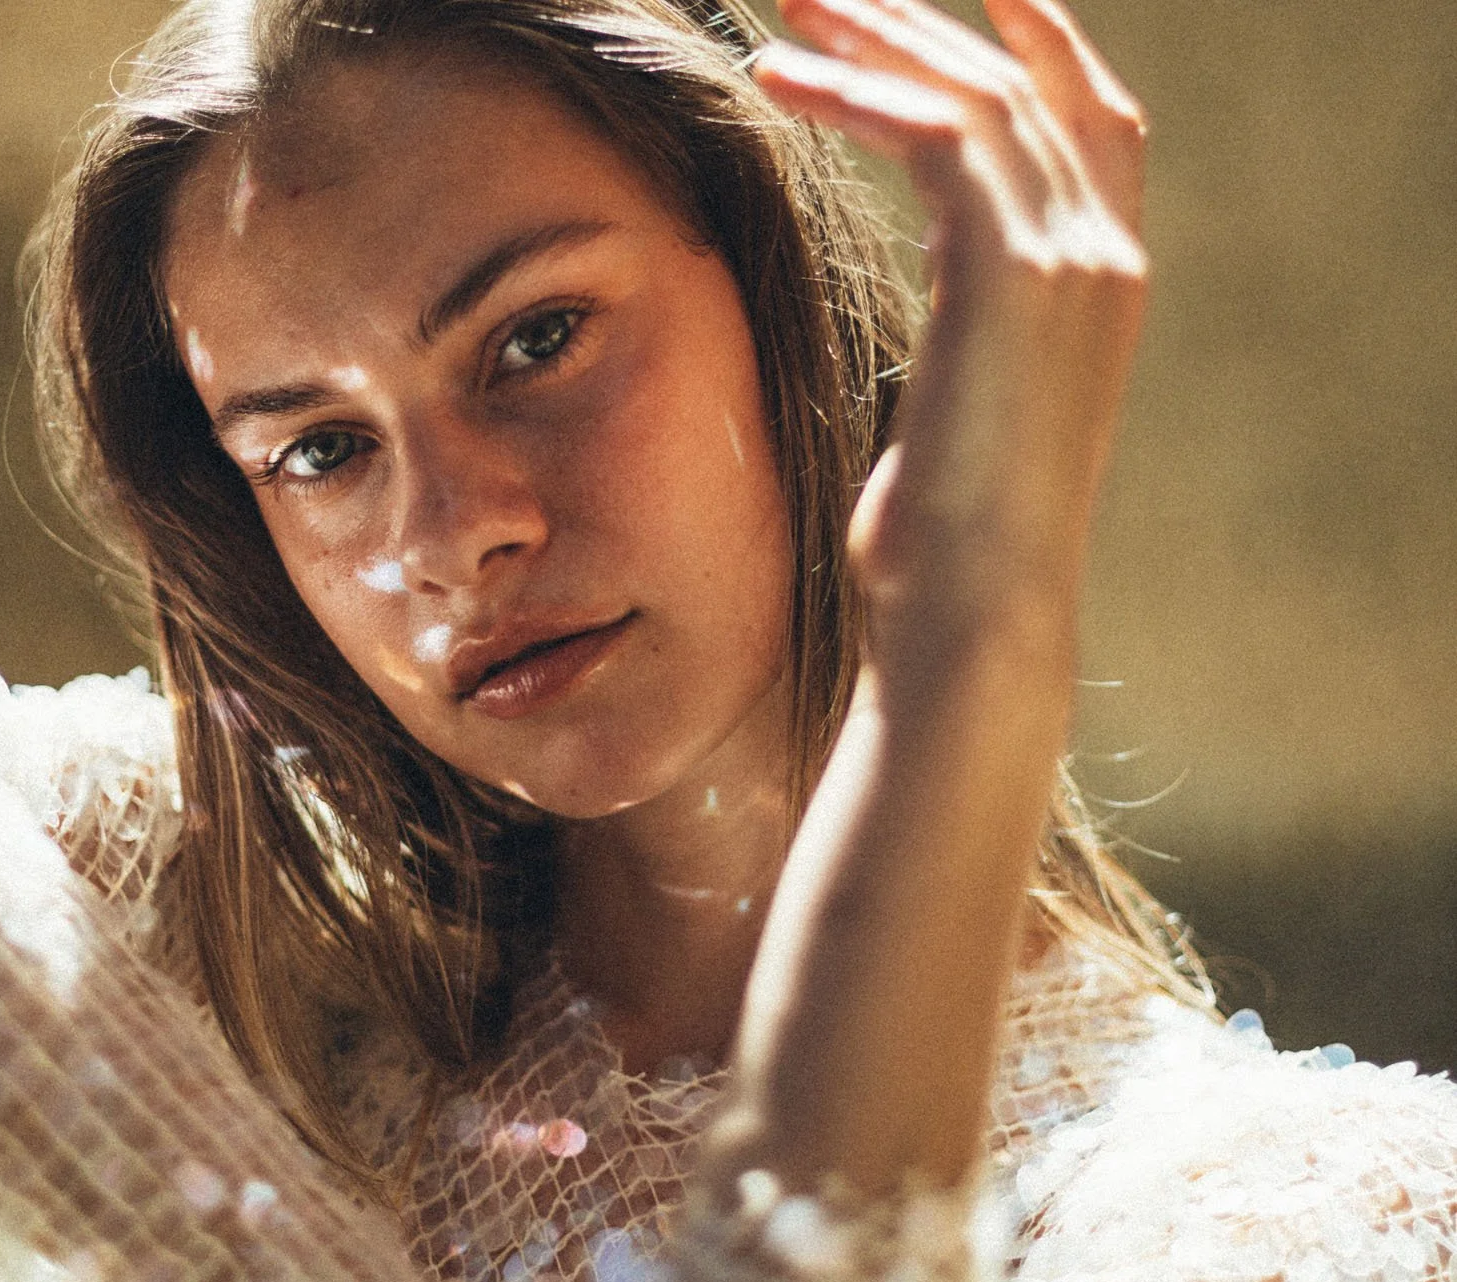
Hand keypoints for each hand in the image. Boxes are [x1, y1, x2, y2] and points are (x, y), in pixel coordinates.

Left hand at [755, 0, 1149, 660]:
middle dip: (924, 23)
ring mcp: (1072, 262)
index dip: (1037, 45)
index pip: (1092, 121)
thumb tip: (920, 302)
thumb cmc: (943, 542)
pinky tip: (786, 84)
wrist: (972, 612)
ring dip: (879, 41)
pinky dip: (860, 97)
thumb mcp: (961, 410)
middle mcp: (1105, 258)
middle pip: (1030, 85)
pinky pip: (936, 137)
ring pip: (980, 94)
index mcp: (1101, 287)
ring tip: (785, 15)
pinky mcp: (1014, 275)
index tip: (956, 1)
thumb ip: (963, 328)